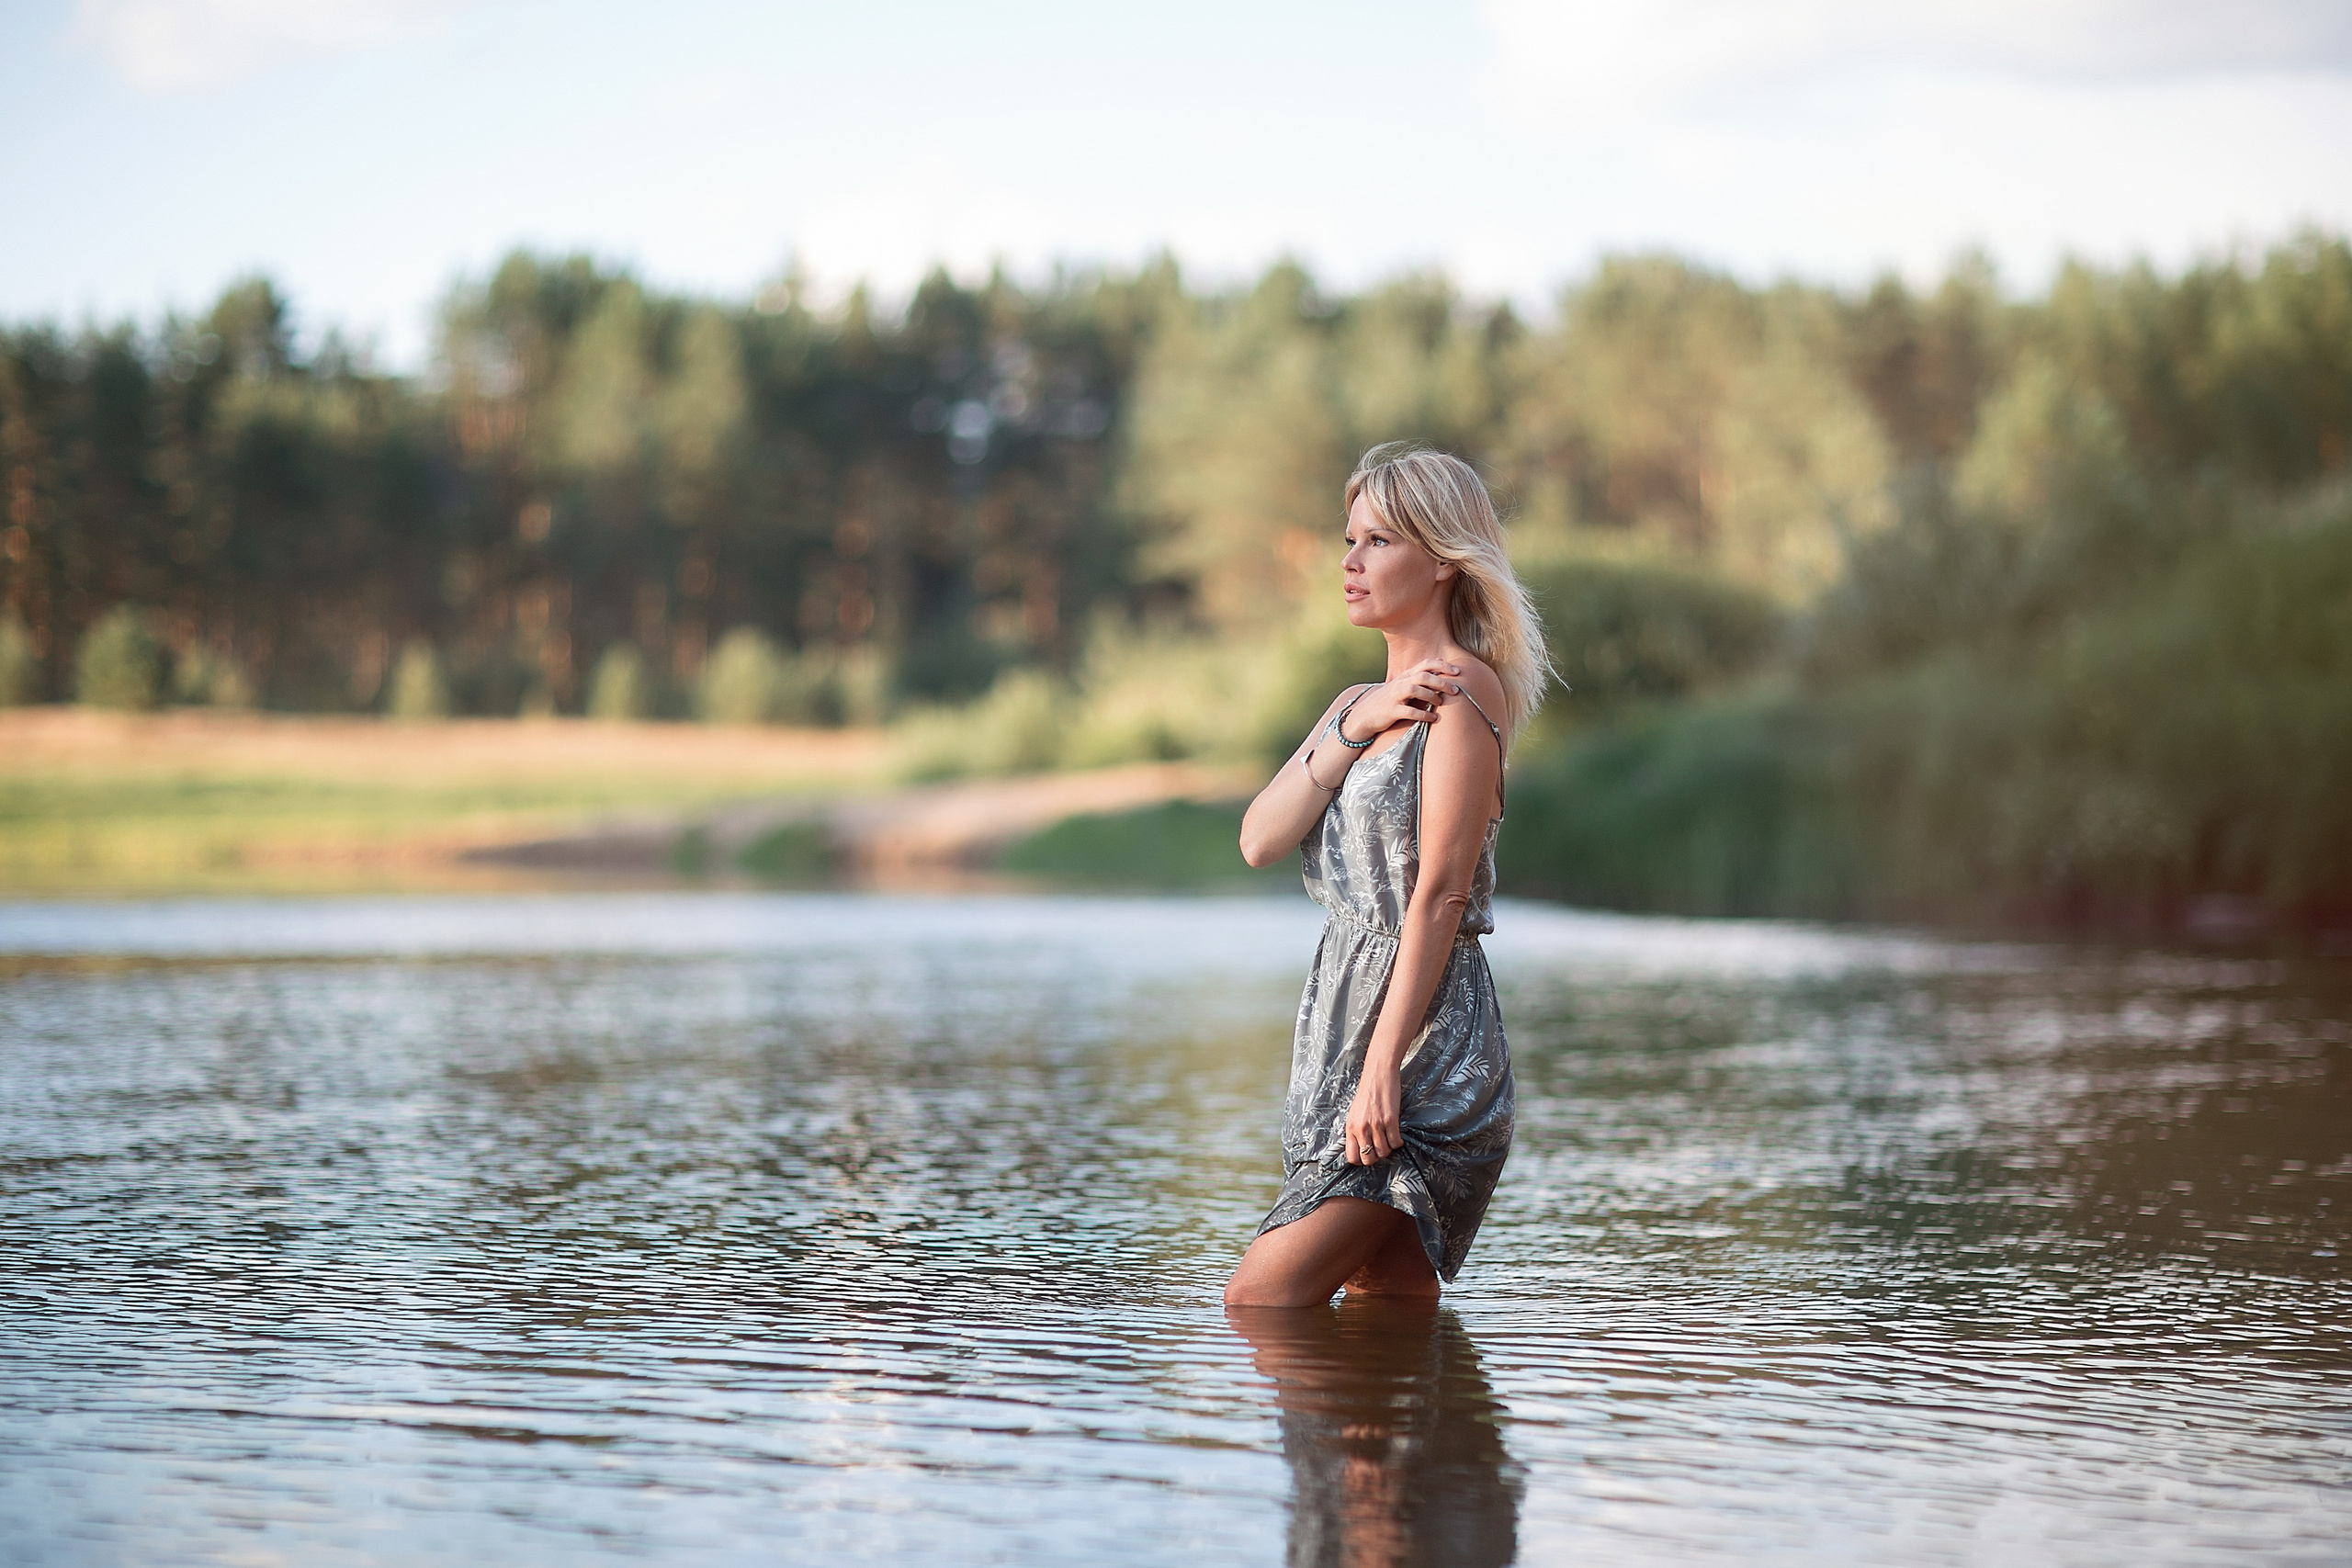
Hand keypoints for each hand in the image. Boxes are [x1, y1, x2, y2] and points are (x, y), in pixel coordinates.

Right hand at [1337, 661, 1462, 743]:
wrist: (1364, 715)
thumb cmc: (1388, 701)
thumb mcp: (1402, 686)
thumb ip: (1418, 678)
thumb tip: (1439, 668)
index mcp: (1405, 675)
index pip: (1425, 664)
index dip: (1442, 665)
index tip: (1457, 671)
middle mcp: (1400, 683)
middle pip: (1423, 676)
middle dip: (1441, 681)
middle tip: (1455, 690)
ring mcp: (1395, 696)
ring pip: (1415, 689)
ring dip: (1431, 695)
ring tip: (1442, 703)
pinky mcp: (1391, 711)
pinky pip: (1409, 711)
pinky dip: (1423, 714)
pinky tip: (1433, 718)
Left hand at [1343, 1061, 1402, 1163]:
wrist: (1378, 1074)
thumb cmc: (1366, 1093)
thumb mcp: (1354, 1113)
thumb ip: (1355, 1131)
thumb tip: (1360, 1148)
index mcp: (1350, 1127)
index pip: (1352, 1157)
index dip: (1361, 1160)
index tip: (1367, 1155)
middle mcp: (1362, 1129)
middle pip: (1369, 1158)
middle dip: (1376, 1157)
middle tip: (1380, 1148)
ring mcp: (1376, 1125)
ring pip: (1384, 1152)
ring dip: (1388, 1148)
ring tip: (1388, 1139)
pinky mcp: (1391, 1121)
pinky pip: (1396, 1143)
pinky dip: (1398, 1142)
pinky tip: (1396, 1134)